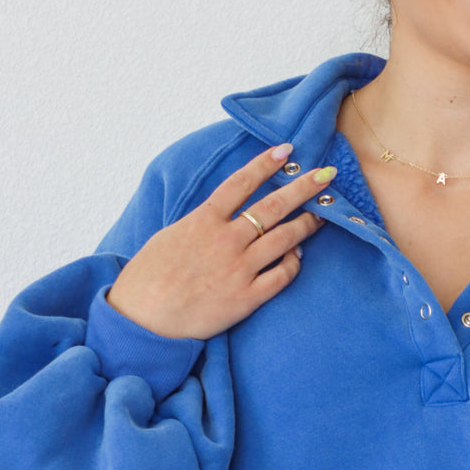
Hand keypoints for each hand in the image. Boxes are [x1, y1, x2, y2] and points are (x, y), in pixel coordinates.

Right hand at [105, 145, 332, 339]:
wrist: (143, 319)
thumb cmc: (148, 278)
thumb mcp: (170, 236)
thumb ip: (200, 223)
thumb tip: (220, 216)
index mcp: (203, 221)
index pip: (241, 183)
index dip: (265, 164)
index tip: (287, 150)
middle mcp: (226, 240)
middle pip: (273, 206)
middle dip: (303, 188)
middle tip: (326, 175)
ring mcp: (239, 268)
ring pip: (285, 239)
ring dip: (307, 224)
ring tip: (323, 215)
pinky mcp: (247, 297)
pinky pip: (282, 275)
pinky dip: (294, 263)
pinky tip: (298, 256)